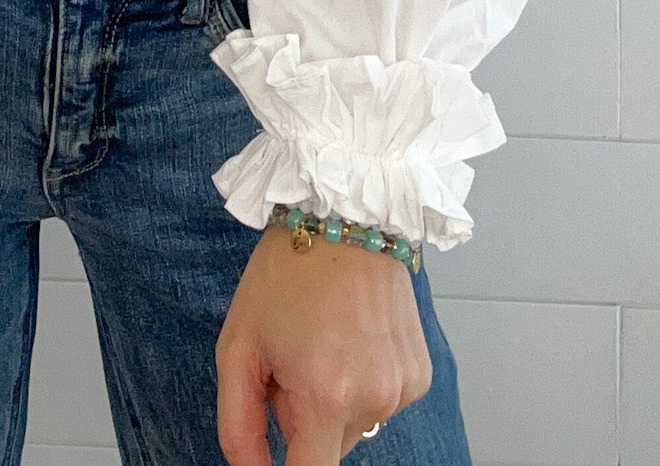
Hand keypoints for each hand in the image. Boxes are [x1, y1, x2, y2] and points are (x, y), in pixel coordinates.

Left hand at [216, 228, 430, 463]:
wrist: (345, 218)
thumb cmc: (287, 273)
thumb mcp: (239, 345)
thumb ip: (238, 424)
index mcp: (326, 397)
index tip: (276, 452)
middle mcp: (374, 400)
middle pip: (327, 447)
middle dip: (303, 417)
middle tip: (290, 360)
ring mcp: (403, 389)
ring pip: (354, 424)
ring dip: (333, 401)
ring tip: (322, 340)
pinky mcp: (420, 375)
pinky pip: (381, 401)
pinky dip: (362, 382)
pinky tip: (351, 336)